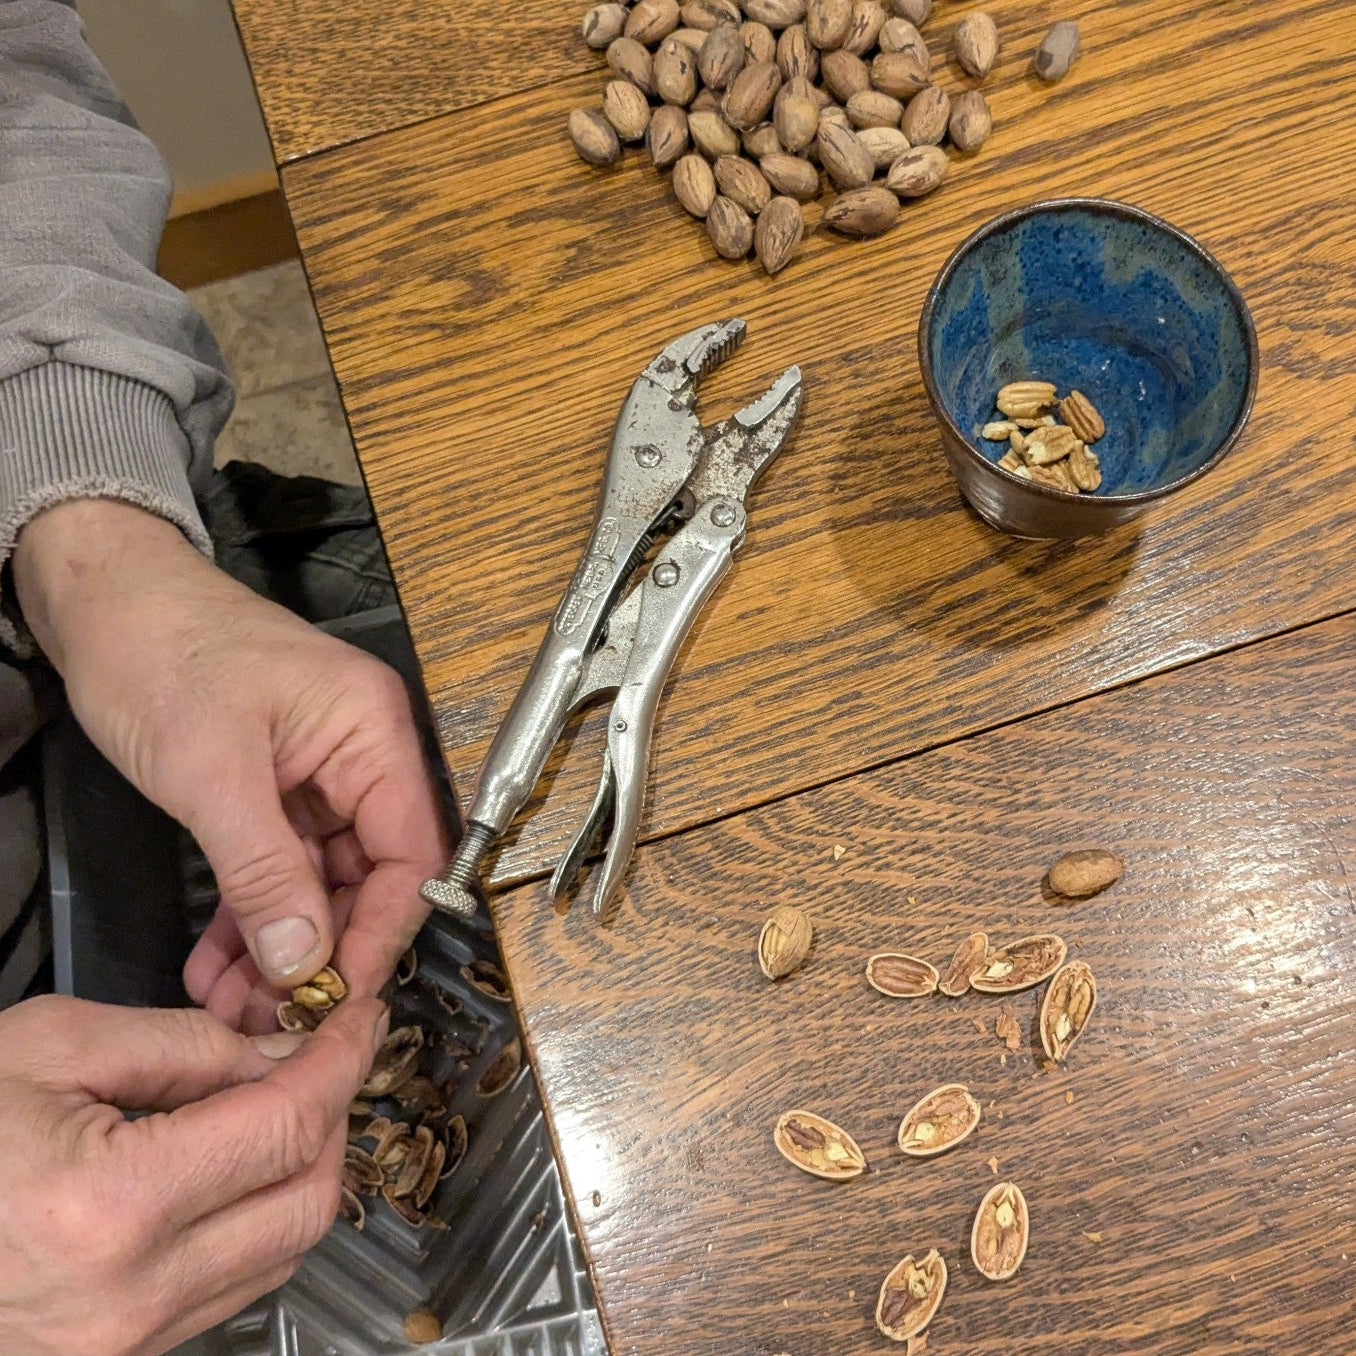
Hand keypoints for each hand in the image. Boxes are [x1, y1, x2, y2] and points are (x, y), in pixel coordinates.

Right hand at [0, 993, 387, 1355]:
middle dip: (335, 1116)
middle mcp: (130, 1296)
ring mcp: (127, 1343)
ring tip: (289, 1099)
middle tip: (330, 1053)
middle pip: (307, 1198)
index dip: (338, 1061)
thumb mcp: (50, 1046)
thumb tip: (281, 1048)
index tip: (357, 1019)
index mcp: (109, 1208)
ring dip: (307, 1167)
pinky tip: (244, 1162)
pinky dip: (263, 1216)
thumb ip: (182, 1045)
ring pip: (283, 1248)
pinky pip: (235, 1283)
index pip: (285, 1127)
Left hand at [14, 501, 447, 1030]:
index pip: (412, 852)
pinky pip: (279, 866)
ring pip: (320, 881)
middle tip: (275, 1017)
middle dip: (322, 950)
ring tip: (236, 1006)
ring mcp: (319, 773)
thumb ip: (264, 874)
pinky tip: (221, 964)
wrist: (102, 599)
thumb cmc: (161, 654)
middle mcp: (360, 755)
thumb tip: (306, 964)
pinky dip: (253, 915)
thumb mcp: (211, 774)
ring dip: (282, 945)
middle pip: (370, 874)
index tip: (339, 996)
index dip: (384, 930)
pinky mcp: (276, 788)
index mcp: (373, 733)